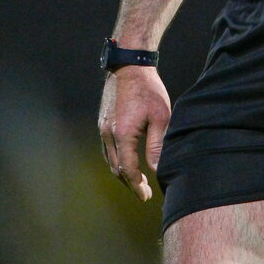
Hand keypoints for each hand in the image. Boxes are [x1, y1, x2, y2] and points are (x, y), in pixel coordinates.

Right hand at [98, 66, 170, 201]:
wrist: (129, 66)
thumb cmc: (149, 89)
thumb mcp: (160, 116)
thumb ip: (157, 144)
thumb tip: (156, 168)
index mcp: (123, 134)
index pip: (128, 170)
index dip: (137, 186)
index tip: (146, 196)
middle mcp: (108, 134)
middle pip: (116, 168)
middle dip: (130, 183)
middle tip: (144, 192)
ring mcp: (102, 128)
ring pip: (110, 160)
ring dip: (122, 173)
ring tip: (137, 180)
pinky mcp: (102, 122)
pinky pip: (108, 149)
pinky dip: (117, 160)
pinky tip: (127, 161)